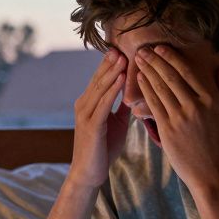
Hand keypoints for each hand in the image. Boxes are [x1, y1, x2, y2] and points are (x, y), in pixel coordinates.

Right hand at [67, 50, 130, 188]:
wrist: (89, 174)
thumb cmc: (103, 150)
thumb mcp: (116, 124)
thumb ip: (122, 108)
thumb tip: (134, 93)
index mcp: (89, 104)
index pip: (101, 79)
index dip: (110, 64)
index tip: (123, 48)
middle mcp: (84, 105)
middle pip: (99, 79)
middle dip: (110, 62)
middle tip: (122, 44)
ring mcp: (85, 114)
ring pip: (100, 88)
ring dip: (112, 71)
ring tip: (123, 56)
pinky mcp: (91, 125)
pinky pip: (103, 103)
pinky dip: (112, 90)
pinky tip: (121, 79)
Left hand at [135, 45, 218, 189]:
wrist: (211, 174)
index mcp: (212, 100)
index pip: (189, 72)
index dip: (173, 58)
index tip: (161, 48)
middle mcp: (195, 106)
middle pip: (171, 77)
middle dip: (156, 60)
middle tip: (144, 49)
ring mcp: (180, 118)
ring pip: (160, 88)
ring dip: (148, 71)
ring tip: (138, 59)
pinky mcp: (167, 130)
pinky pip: (154, 105)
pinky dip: (146, 90)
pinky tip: (140, 79)